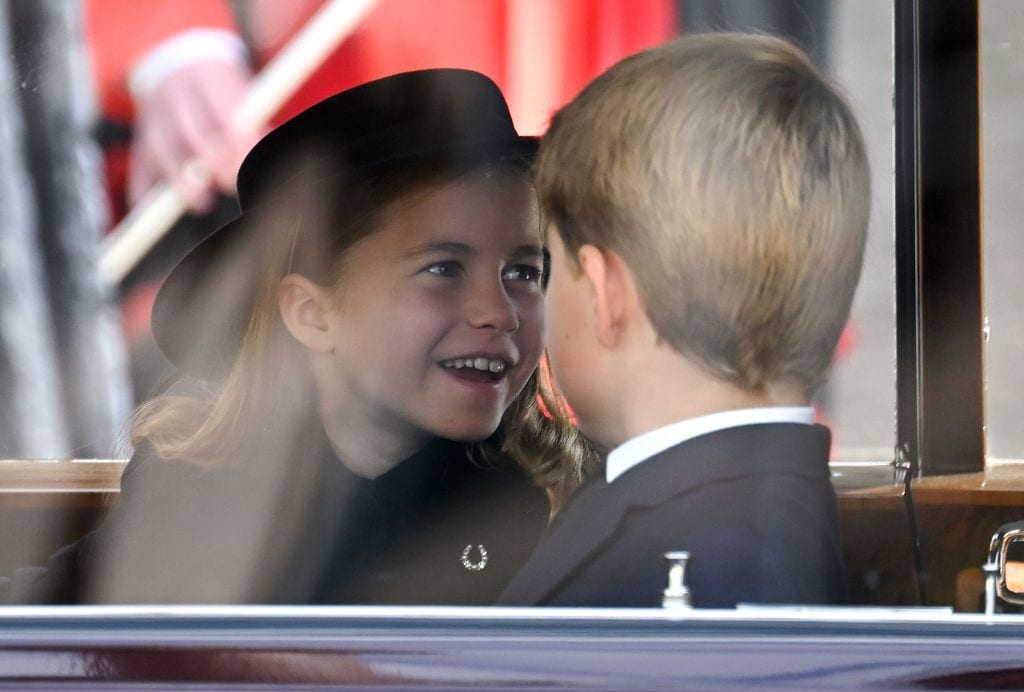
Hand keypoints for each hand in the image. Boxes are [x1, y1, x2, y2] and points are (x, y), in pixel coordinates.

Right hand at [129, 59, 258, 213]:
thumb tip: (264, 148)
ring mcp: (154, 121)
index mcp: (206, 81)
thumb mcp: (238, 90)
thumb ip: (252, 121)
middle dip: (212, 162)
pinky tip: (151, 211)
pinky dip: (142, 192)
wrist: (174, 69)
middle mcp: (175, 98)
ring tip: (200, 204)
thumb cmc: (219, 91)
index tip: (250, 160)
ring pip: (162, 151)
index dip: (236, 139)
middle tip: (231, 184)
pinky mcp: (141, 143)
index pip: (221, 112)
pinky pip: (138, 170)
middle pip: (190, 132)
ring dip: (180, 179)